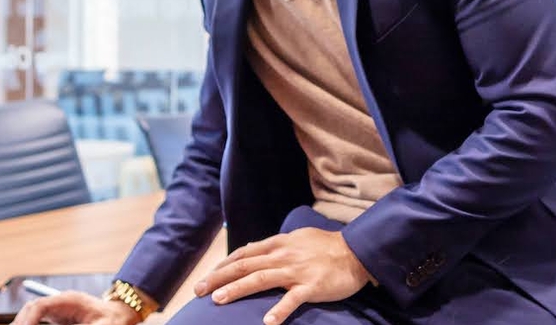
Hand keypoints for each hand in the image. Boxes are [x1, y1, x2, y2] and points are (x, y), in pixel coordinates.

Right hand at [9, 291, 141, 324]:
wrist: (122, 314)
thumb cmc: (114, 320)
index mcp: (69, 300)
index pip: (39, 305)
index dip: (28, 319)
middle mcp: (60, 302)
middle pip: (31, 308)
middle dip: (21, 322)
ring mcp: (57, 308)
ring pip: (32, 313)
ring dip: (24, 322)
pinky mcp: (57, 316)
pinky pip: (38, 318)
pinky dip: (30, 323)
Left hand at [195, 228, 374, 324]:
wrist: (357, 251)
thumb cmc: (327, 246)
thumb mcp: (298, 238)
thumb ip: (277, 245)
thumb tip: (256, 252)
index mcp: (279, 244)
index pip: (244, 253)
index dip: (224, 265)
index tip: (208, 277)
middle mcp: (284, 256)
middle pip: (245, 266)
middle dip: (220, 278)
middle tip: (199, 290)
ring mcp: (297, 271)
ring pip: (260, 279)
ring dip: (237, 289)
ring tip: (218, 301)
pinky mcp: (311, 286)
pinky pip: (292, 300)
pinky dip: (279, 311)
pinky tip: (267, 323)